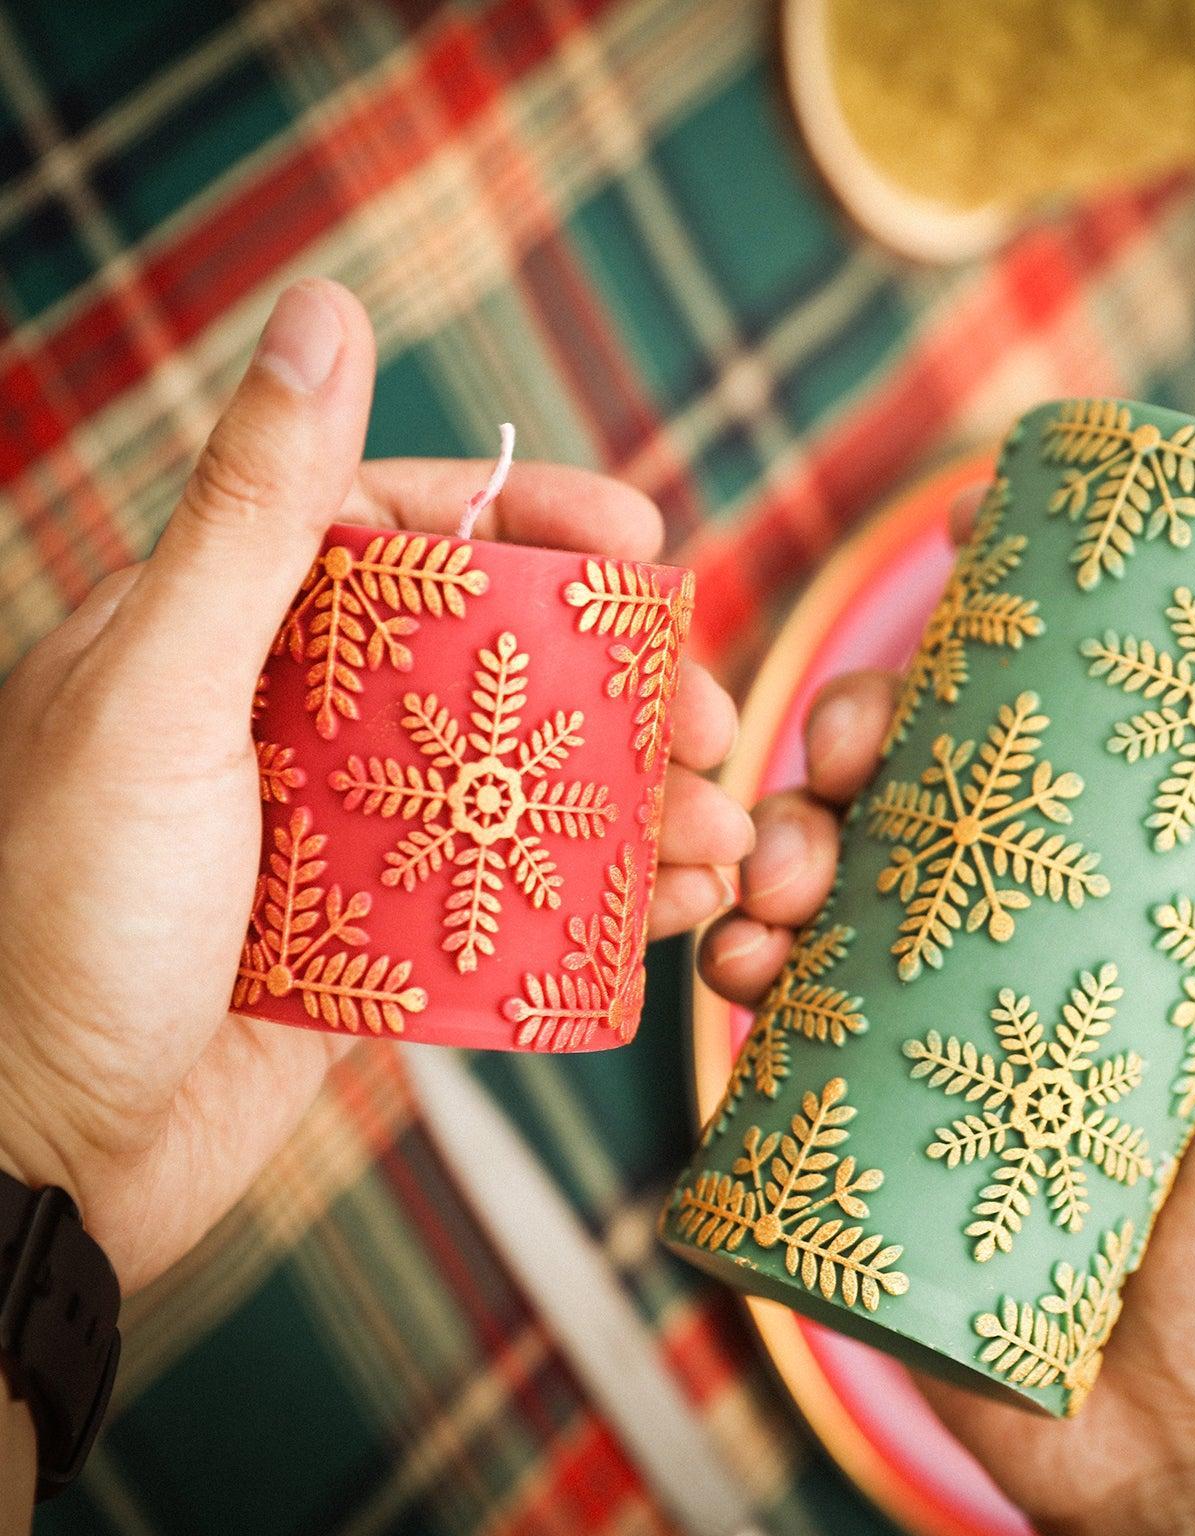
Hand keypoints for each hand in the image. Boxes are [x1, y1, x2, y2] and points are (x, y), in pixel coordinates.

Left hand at [0, 280, 750, 1296]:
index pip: (402, 525)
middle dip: (621, 682)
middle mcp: (296, 720)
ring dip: (640, 798)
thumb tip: (323, 311)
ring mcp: (348, 832)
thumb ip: (251, 514)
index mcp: (228, 634)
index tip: (642, 537)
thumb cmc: (65, 921)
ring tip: (725, 835)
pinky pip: (516, 889)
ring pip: (524, 779)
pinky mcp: (385, 936)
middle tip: (714, 718)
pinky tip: (677, 906)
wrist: (39, 1164)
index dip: (531, 515)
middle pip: (495, 657)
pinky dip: (605, 893)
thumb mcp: (160, 694)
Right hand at [699, 492, 1194, 1535]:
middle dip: (846, 751)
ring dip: (774, 848)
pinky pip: (779, 1016)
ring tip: (770, 882)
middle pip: (909, 804)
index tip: (935, 627)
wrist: (1184, 1453)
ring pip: (824, 891)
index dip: (974, 676)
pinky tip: (737, 967)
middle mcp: (1019, 949)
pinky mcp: (862, 1112)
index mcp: (1126, 907)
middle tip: (830, 762)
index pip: (1040, 752)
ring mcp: (931, 1028)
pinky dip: (740, 967)